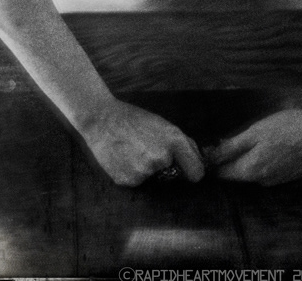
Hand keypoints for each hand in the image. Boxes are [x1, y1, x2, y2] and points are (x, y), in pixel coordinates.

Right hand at [78, 98, 205, 186]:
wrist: (101, 120)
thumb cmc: (134, 120)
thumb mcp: (163, 124)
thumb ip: (184, 143)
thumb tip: (199, 162)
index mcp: (173, 140)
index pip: (196, 173)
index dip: (194, 172)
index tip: (190, 172)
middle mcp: (161, 158)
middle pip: (173, 176)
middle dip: (167, 167)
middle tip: (148, 150)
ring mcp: (144, 172)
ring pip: (155, 179)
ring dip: (149, 170)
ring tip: (133, 151)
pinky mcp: (129, 182)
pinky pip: (139, 182)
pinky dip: (134, 174)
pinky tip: (124, 159)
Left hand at [206, 104, 301, 185]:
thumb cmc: (286, 128)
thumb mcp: (254, 133)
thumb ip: (231, 146)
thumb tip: (208, 157)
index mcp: (250, 171)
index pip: (222, 175)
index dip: (213, 163)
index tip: (207, 150)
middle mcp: (262, 181)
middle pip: (237, 175)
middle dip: (228, 161)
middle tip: (224, 141)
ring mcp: (277, 181)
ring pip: (253, 173)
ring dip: (245, 161)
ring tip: (247, 142)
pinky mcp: (289, 176)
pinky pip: (268, 172)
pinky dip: (262, 162)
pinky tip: (268, 147)